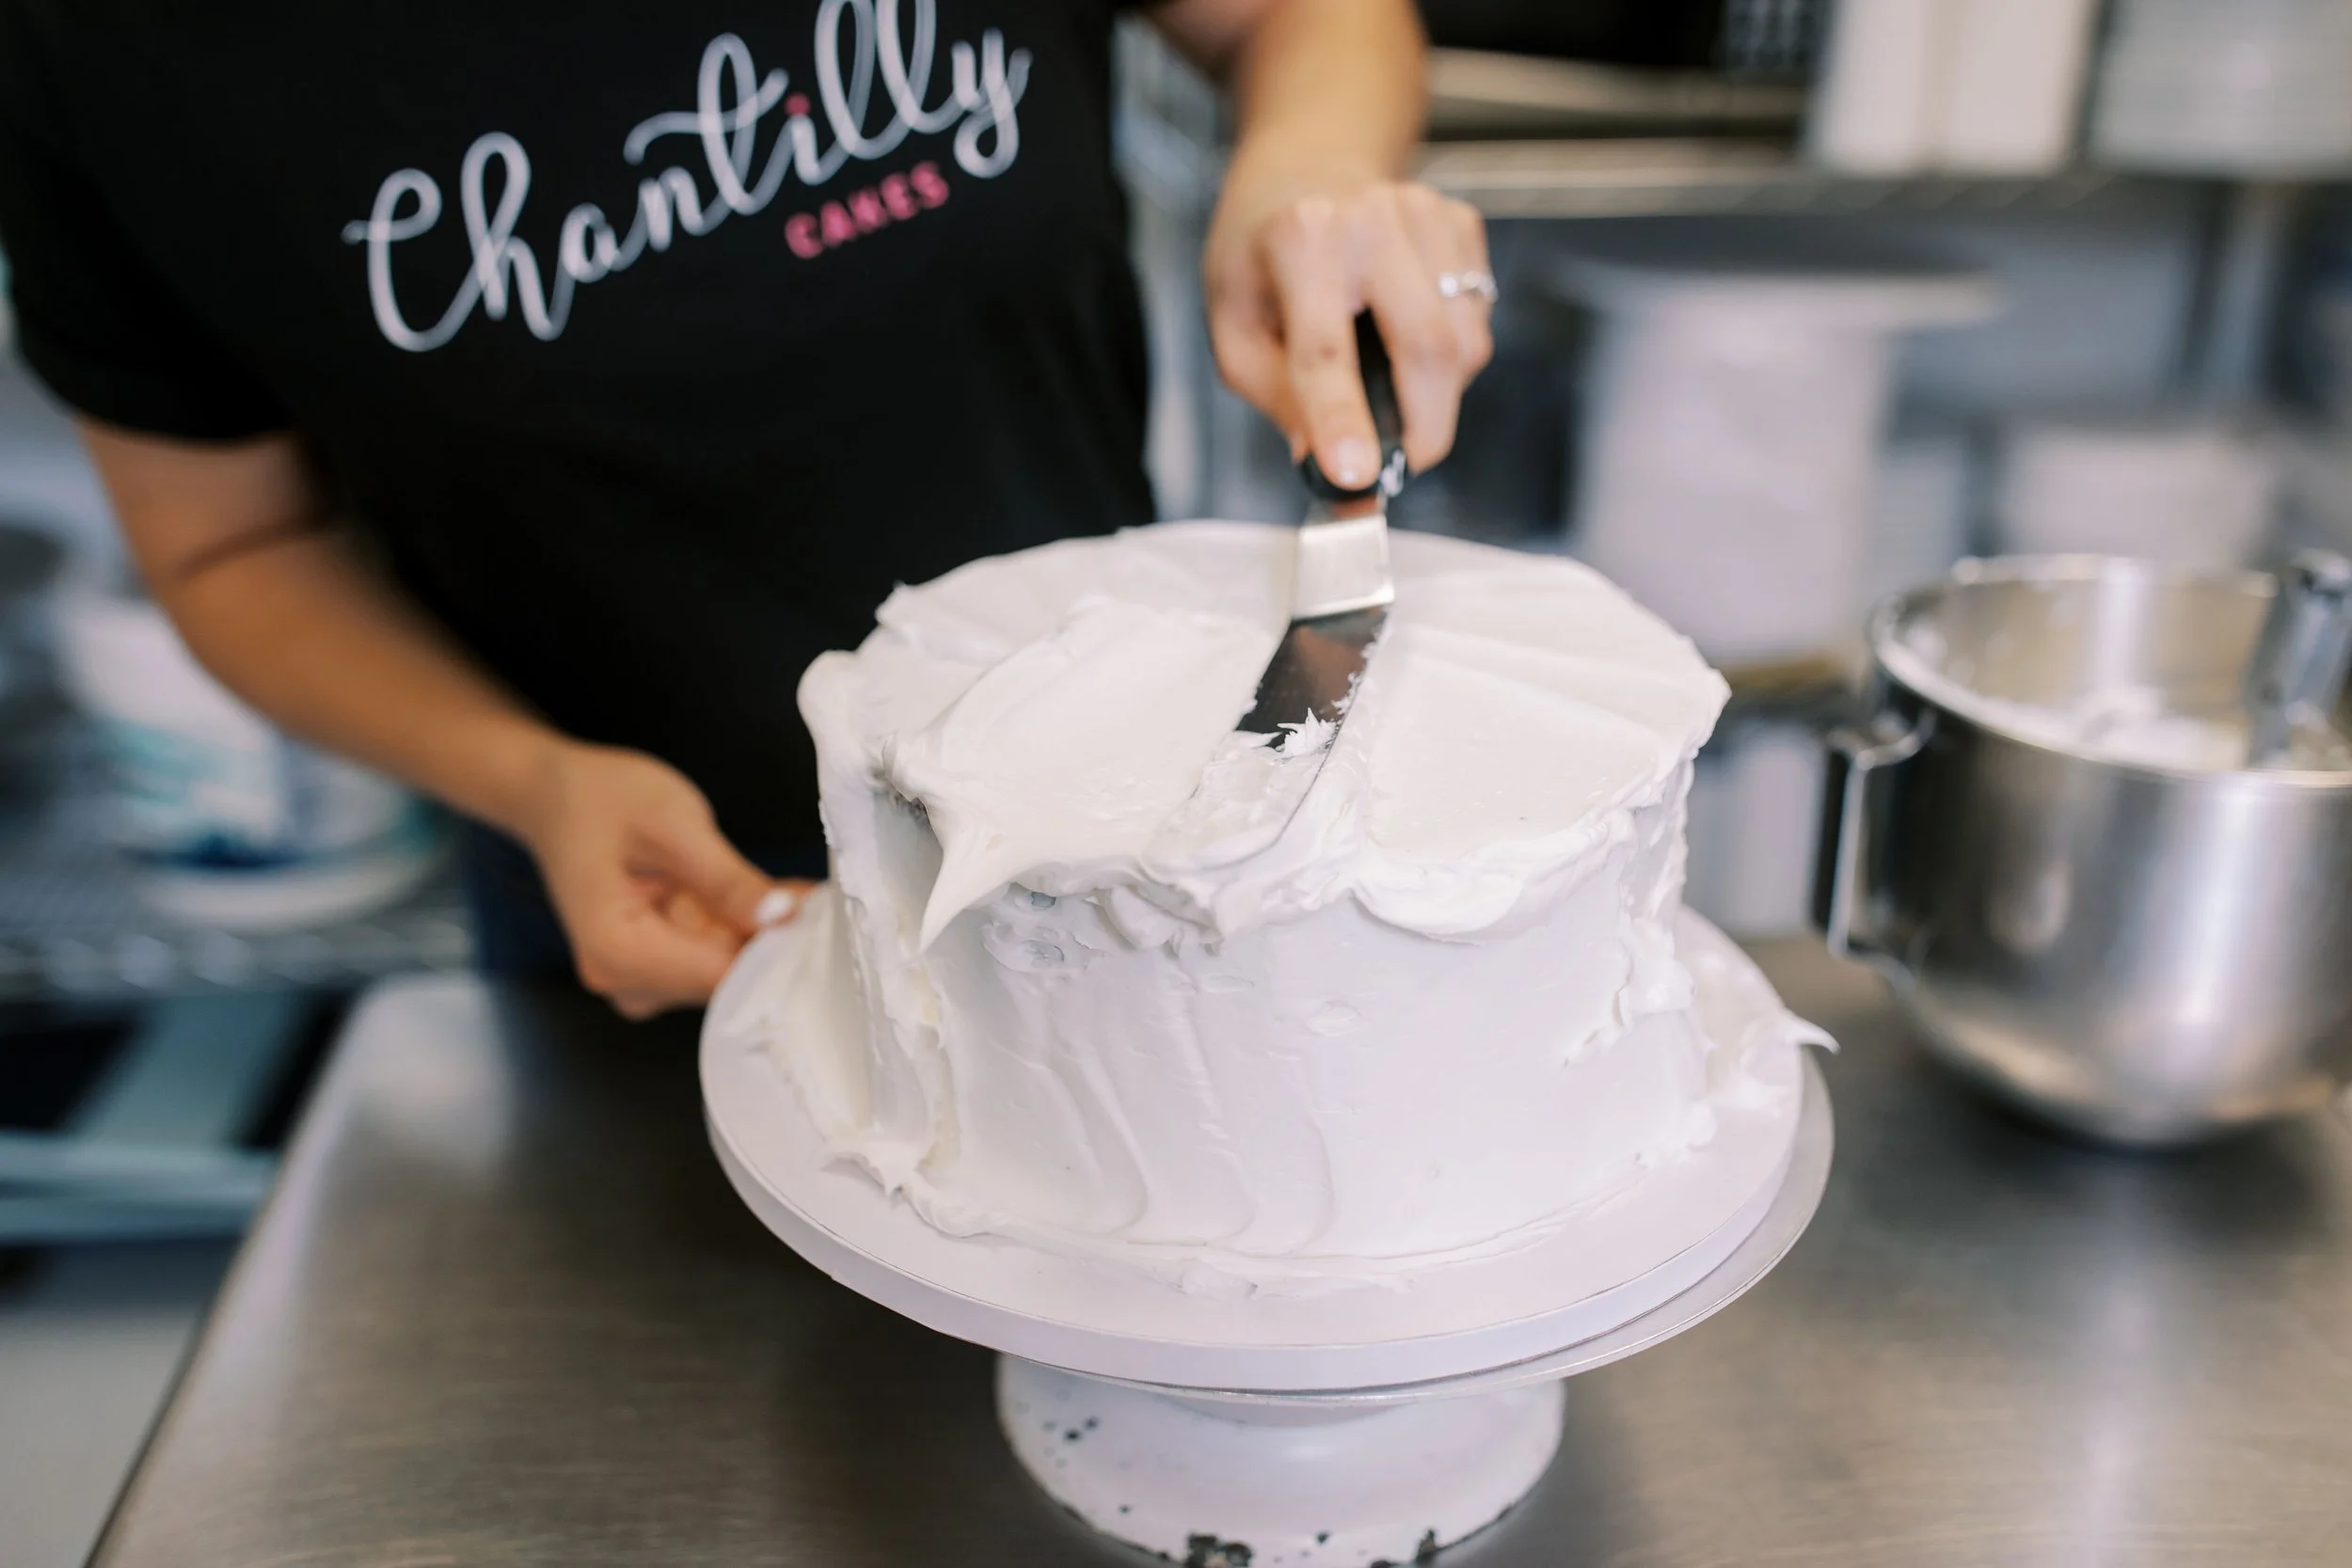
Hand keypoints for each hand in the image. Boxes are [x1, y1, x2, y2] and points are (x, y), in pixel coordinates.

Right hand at [514, 742, 811, 1018]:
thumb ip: (727, 877)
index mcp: (616, 949)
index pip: (718, 978)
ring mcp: (636, 980)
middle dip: (771, 940)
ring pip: (724, 973)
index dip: (774, 951)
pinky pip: (711, 959)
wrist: (555, 796)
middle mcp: (623, 981)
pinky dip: (740, 930)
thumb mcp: (673, 822)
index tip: (819, 920)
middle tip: (811, 896)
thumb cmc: (601, 799)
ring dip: (758, 934)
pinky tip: (759, 897)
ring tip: (784, 889)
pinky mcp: (652, 970)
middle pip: (723, 982)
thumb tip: (781, 917)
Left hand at [1205, 170, 1492, 485]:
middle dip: (1423, 428)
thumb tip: (1321, 461)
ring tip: (1391, 386)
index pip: (1325, 350)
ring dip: (1438, 394)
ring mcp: (1426, 216)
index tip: (1357, 476)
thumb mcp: (1235, 328)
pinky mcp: (1462, 224)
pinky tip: (1408, 335)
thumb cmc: (1262, 253)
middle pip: (1426, 348)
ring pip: (1465, 342)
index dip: (1343, 420)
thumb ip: (1277, 397)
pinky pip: (1478, 319)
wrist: (1304, 167)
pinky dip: (1452, 354)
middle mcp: (1370, 219)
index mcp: (1300, 242)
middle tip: (1401, 465)